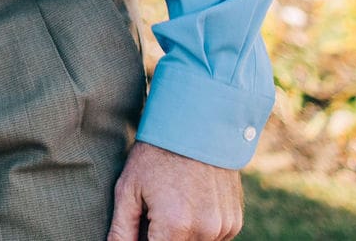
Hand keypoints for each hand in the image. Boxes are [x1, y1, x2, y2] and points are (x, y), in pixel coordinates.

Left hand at [107, 142, 242, 240]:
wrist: (197, 125)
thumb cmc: (156, 155)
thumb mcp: (128, 189)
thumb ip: (122, 230)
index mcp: (175, 226)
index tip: (141, 230)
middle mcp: (205, 231)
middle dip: (161, 238)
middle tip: (151, 215)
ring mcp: (224, 227)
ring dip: (180, 236)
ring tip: (168, 206)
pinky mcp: (234, 222)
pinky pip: (213, 239)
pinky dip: (199, 230)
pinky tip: (188, 205)